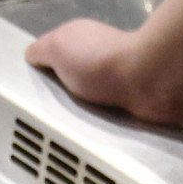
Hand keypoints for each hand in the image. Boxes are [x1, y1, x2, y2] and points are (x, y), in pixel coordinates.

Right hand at [25, 18, 182, 126]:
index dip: (46, 80)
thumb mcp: (57, 46)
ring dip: (88, 119)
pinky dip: (110, 129)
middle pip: (74, 89)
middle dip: (66, 104)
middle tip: (55, 121)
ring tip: (78, 133)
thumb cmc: (100, 61)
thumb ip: (40, 51)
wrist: (151, 80)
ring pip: (94, 108)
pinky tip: (102, 138)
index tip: (37, 99)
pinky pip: (116, 122)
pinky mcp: (139, 108)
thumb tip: (31, 57)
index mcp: (83, 44)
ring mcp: (123, 85)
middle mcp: (103, 62)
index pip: (56, 64)